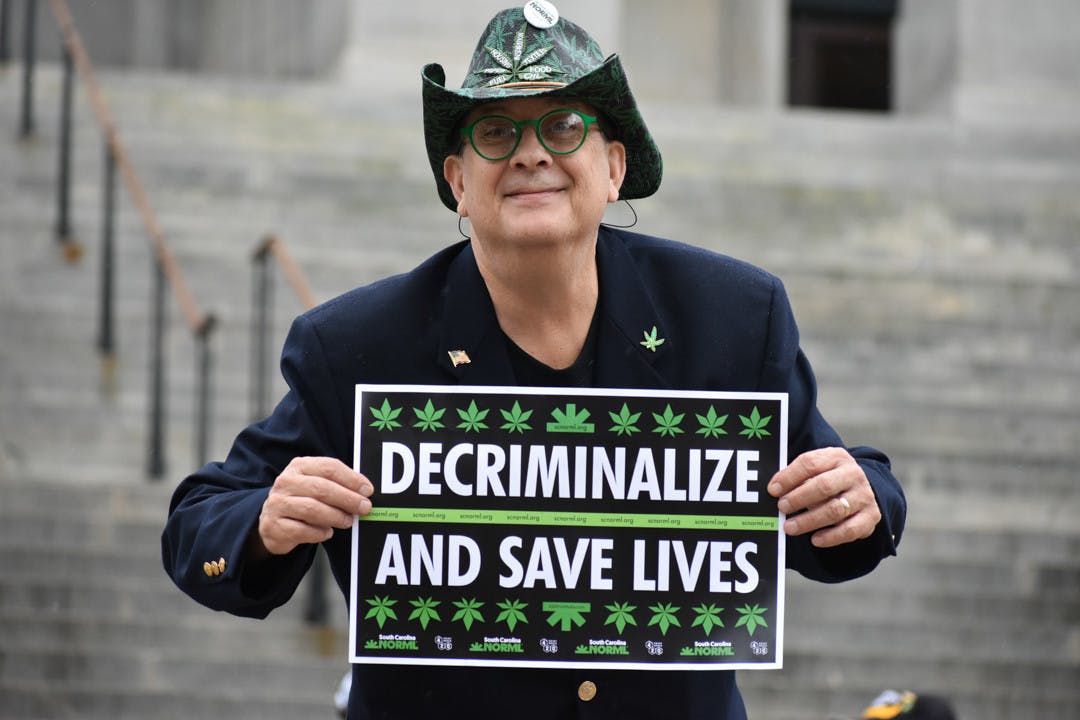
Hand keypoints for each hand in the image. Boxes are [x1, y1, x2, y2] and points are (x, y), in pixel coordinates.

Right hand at [256, 456, 373, 555]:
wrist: (272, 521)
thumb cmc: (301, 500)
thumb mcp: (315, 485)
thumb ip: (336, 484)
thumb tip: (364, 492)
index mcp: (299, 466)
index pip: (329, 467)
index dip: (351, 478)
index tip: (368, 490)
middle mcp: (286, 482)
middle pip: (322, 488)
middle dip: (348, 499)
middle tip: (364, 508)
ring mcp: (277, 504)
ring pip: (312, 509)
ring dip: (335, 516)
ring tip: (348, 521)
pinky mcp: (273, 525)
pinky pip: (302, 530)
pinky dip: (319, 533)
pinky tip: (327, 532)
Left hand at [767, 447, 879, 547]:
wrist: (860, 490)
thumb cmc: (828, 479)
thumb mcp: (816, 470)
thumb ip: (796, 476)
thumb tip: (774, 489)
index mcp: (836, 457)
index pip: (810, 463)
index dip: (789, 477)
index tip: (773, 490)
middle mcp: (853, 474)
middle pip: (824, 486)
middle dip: (799, 498)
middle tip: (782, 507)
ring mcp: (864, 495)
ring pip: (835, 510)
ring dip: (809, 520)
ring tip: (790, 527)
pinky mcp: (871, 516)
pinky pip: (850, 530)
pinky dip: (831, 537)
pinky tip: (815, 540)